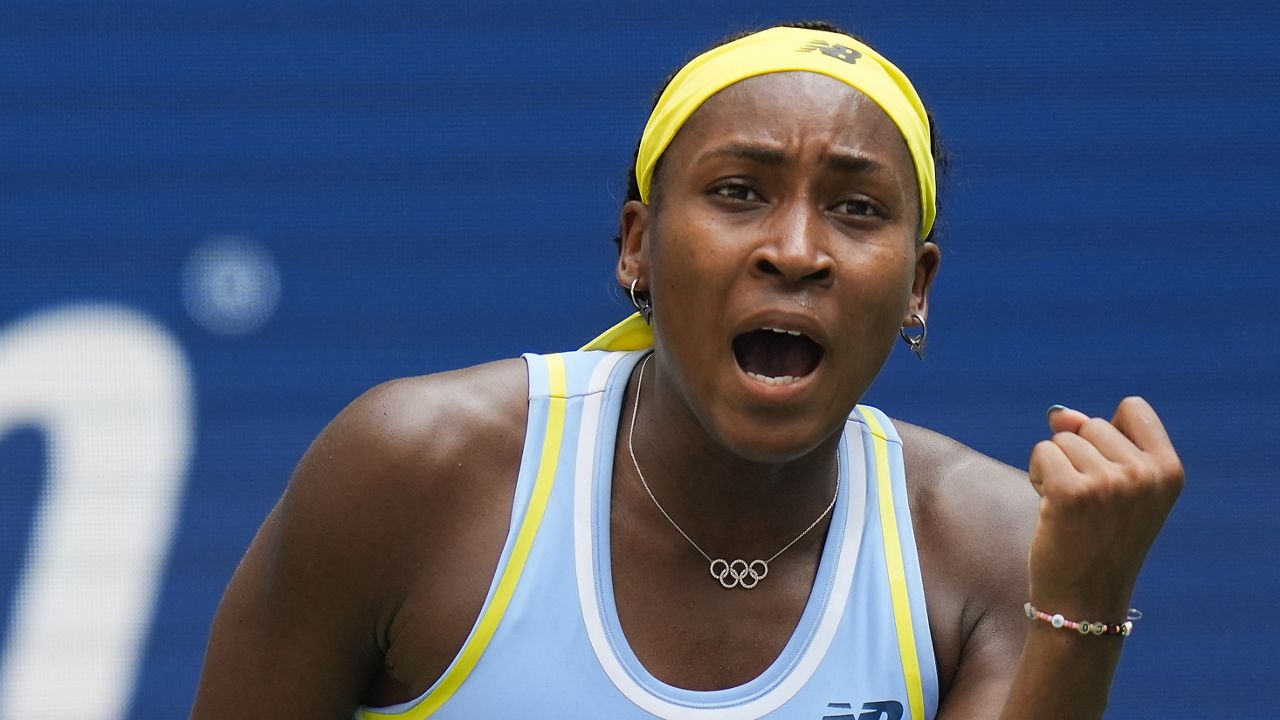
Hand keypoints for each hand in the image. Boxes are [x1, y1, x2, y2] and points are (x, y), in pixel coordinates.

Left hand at [1026, 397, 1183, 617]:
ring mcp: (1111, 483)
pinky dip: (1038, 475)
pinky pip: (1042, 452)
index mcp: (1169, 470)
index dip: (1108, 432)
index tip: (1109, 472)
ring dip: (1055, 468)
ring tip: (1072, 509)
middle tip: (1088, 503)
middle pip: (1091, 424)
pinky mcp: (1073, 492)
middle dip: (1078, 455)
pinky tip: (1051, 508)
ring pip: (1062, 439)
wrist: (1085, 600)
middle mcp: (1145, 474)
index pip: (1133, 408)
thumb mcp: (1114, 487)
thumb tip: (1059, 413)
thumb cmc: (1099, 540)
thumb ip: (1095, 441)